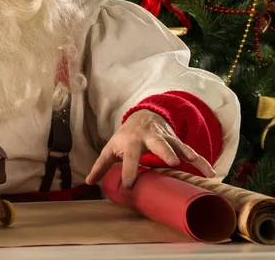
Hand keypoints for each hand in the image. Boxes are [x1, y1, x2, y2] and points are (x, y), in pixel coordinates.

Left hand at [85, 109, 215, 188]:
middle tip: (172, 162)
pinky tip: (211, 172)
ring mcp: (165, 138)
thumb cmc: (125, 136)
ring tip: (200, 167)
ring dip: (189, 156)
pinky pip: (190, 151)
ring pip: (178, 146)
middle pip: (157, 144)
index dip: (129, 170)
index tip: (129, 185)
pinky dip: (201, 160)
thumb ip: (101, 165)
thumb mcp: (111, 147)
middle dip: (164, 152)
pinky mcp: (176, 141)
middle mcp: (149, 138)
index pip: (130, 157)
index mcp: (131, 141)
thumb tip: (89, 182)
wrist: (144, 115)